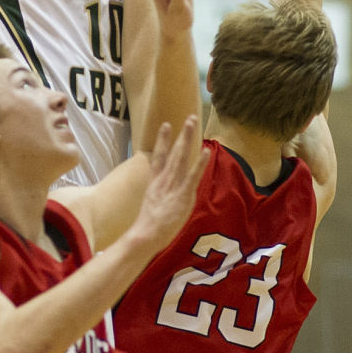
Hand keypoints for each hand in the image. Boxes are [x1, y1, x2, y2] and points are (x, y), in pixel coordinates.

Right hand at [133, 118, 208, 255]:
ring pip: (181, 158)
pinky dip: (199, 163)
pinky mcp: (182, 194)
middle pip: (173, 153)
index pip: (158, 157)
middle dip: (181, 135)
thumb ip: (160, 197)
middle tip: (189, 118)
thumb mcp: (152, 207)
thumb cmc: (148, 228)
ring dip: (188, 140)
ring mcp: (172, 186)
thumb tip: (165, 196)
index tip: (165, 125)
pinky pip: (192, 175)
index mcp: (154, 183)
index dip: (162, 141)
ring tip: (193, 124)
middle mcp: (163, 180)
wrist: (146, 234)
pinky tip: (205, 151)